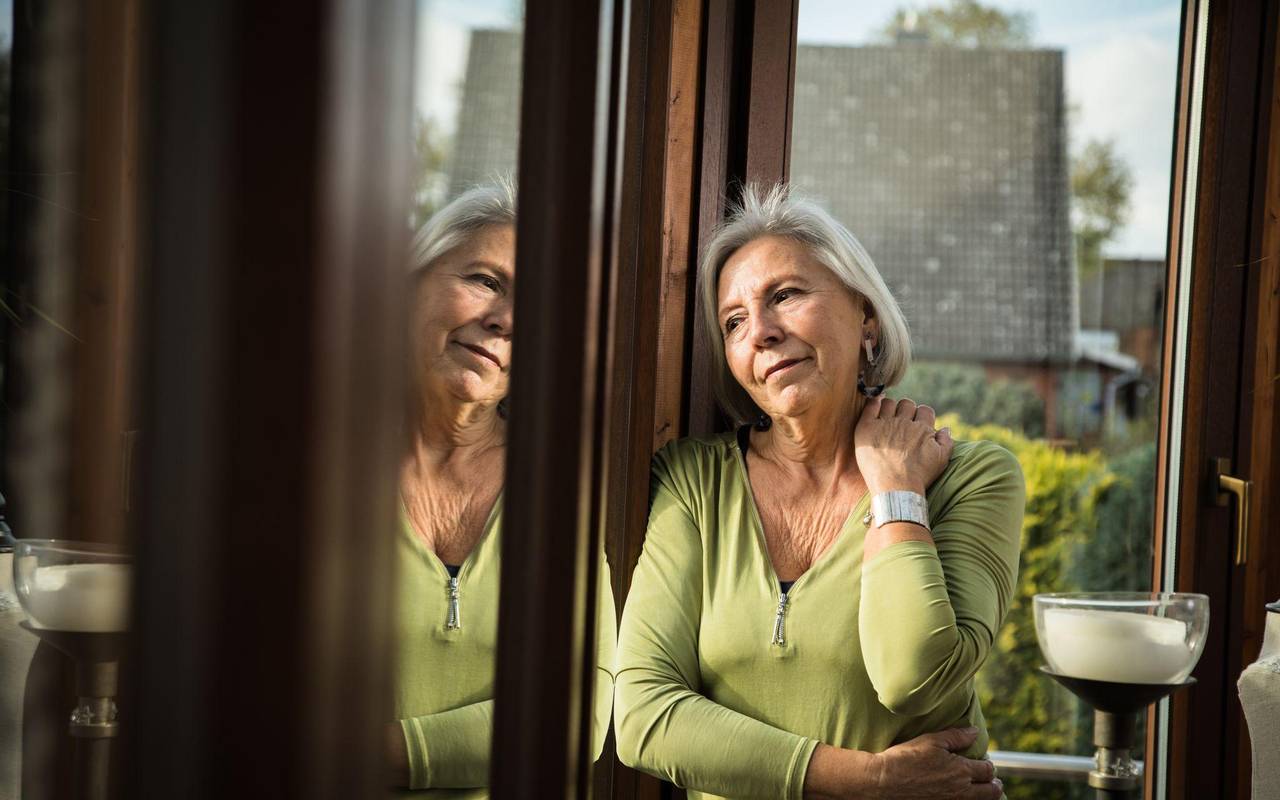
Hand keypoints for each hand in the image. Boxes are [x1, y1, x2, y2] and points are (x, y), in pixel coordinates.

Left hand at [854, 397, 952, 495]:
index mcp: (922, 428)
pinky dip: (873, 403)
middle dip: (906, 411)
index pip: (924, 410)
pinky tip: (874, 407)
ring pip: (889, 404)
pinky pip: (871, 406)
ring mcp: (885, 424)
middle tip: (900, 422)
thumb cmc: (919, 477)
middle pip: (907, 405)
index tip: (916, 424)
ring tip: (886, 418)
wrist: (895, 488)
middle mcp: (904, 422)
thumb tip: (945, 429)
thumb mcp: (941, 460)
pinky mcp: (867, 427)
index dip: (921, 416)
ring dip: (889, 407)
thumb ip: (946, 442)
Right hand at [871, 728, 1000, 798]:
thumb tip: (975, 732)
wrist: (884, 782)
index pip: (987, 770)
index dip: (989, 766)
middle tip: (994, 782)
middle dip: (994, 786)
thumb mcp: (931, 741)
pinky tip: (961, 795)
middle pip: (990, 792)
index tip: (985, 763)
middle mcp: (961, 791)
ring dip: (984, 796)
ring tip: (983, 791)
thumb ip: (956, 736)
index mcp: (962, 771)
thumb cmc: (906, 758)